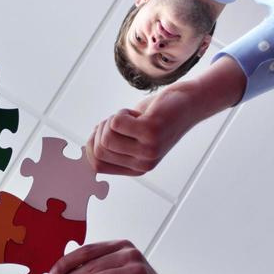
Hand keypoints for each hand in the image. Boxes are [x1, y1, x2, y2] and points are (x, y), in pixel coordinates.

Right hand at [86, 56, 245, 175]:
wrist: (188, 104)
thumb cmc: (156, 116)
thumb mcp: (132, 136)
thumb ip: (112, 145)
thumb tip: (85, 150)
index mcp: (136, 169)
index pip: (96, 165)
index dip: (91, 145)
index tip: (102, 130)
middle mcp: (143, 164)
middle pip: (98, 149)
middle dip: (101, 130)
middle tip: (121, 120)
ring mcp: (147, 150)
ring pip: (106, 135)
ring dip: (112, 120)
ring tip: (131, 117)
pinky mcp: (150, 132)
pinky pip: (116, 121)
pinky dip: (121, 112)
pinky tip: (138, 113)